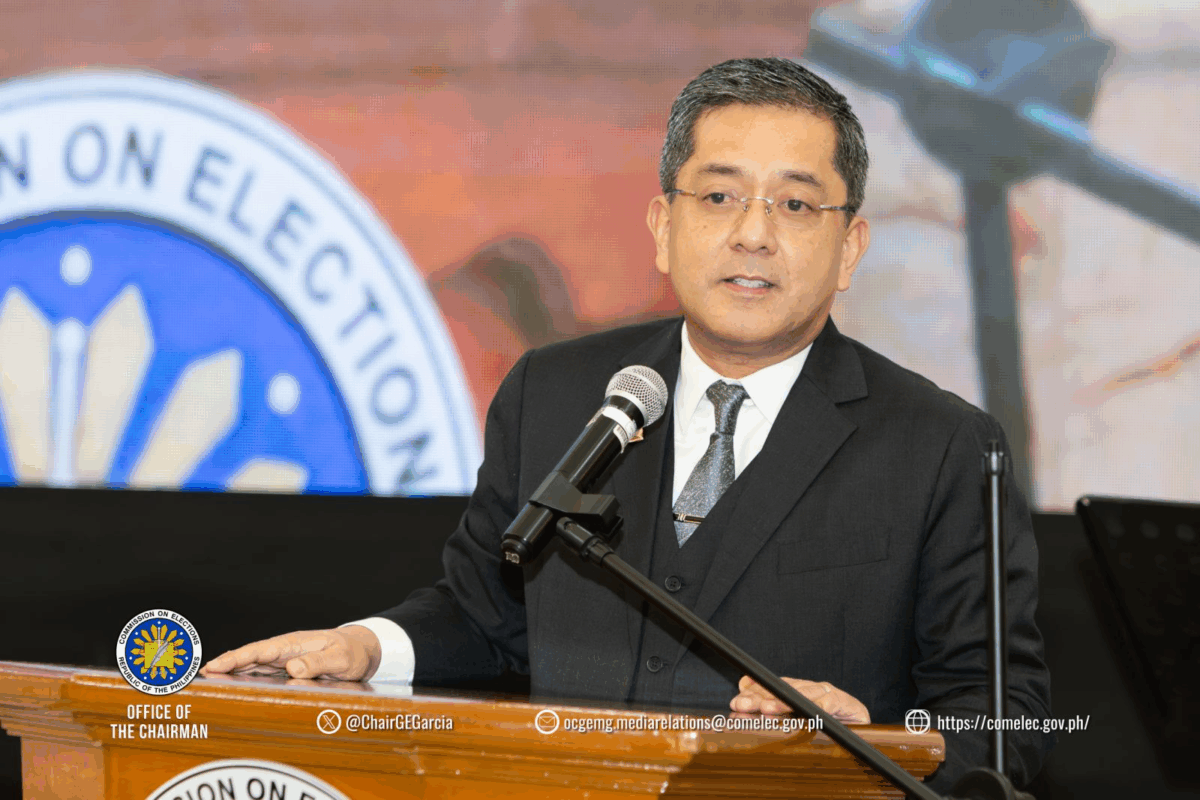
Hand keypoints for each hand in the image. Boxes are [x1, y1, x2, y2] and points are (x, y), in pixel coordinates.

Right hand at [199, 626, 381, 680]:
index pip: (259, 651)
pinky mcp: (285, 671)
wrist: (361, 650)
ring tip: (205, 685)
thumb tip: (292, 669)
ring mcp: (282, 661)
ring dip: (230, 674)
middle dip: (223, 666)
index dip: (236, 658)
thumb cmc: (352, 652)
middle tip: (198, 677)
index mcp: (293, 644)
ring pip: (251, 668)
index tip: (214, 666)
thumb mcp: (342, 658)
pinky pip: (261, 675)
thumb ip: (318, 662)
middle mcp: (283, 652)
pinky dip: (244, 679)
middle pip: (248, 659)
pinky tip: (230, 688)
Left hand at [730, 676, 869, 722]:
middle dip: (761, 697)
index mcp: (799, 692)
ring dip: (784, 702)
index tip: (736, 701)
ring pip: (804, 695)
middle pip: (784, 689)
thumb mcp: (798, 719)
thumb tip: (742, 698)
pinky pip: (832, 704)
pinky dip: (821, 706)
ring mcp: (829, 694)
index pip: (773, 688)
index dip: (754, 693)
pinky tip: (809, 712)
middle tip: (743, 705)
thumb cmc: (829, 724)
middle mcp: (812, 689)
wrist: (863, 726)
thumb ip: (773, 711)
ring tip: (767, 710)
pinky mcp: (848, 704)